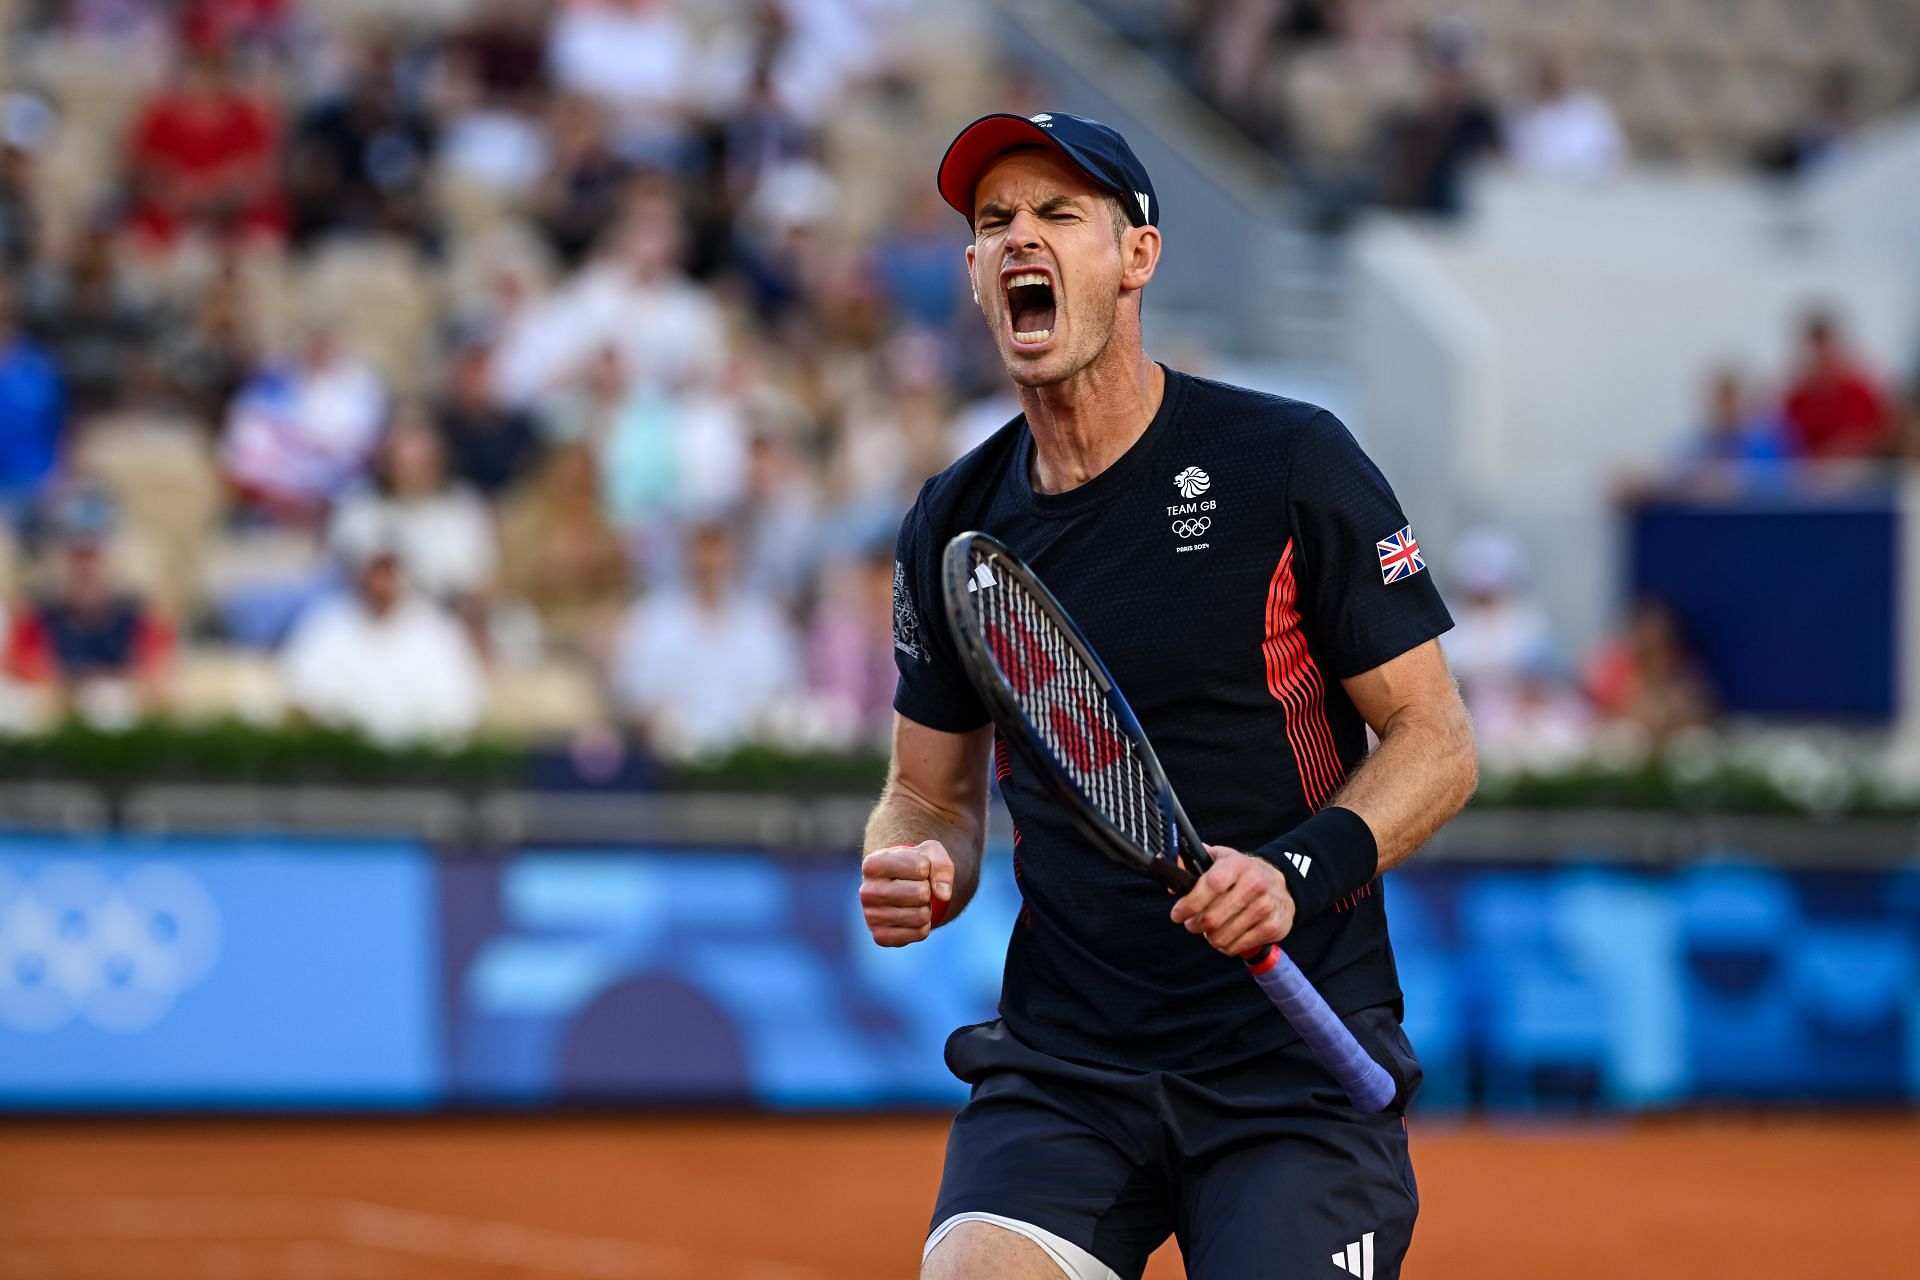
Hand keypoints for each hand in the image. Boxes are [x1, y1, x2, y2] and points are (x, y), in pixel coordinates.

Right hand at [860, 840, 954, 946]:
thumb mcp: (929, 854)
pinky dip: (923, 925)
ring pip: (922, 915)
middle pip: (921, 893)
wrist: (896, 887)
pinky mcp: (881, 937)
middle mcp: (867, 891)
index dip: (927, 868)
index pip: (921, 868)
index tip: (914, 869)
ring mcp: (871, 917)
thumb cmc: (912, 866)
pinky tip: (909, 917)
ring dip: (925, 908)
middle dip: (926, 890)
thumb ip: (942, 865)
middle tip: (915, 888)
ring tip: (912, 902)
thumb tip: (943, 896)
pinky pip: (920, 933)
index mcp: (873, 864)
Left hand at [1169, 846, 1295, 958]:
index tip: (1177, 914)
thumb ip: (1192, 862)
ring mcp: (1266, 907)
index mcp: (1238, 864)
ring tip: (1211, 929)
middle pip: (1213, 917)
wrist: (1280, 884)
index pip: (1212, 884)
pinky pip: (1236, 947)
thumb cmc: (1241, 873)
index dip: (1190, 902)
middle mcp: (1255, 884)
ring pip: (1223, 936)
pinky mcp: (1273, 927)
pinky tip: (1228, 935)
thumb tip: (1172, 871)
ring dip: (1210, 937)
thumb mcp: (1218, 859)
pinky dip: (1226, 945)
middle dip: (1194, 925)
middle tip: (1192, 924)